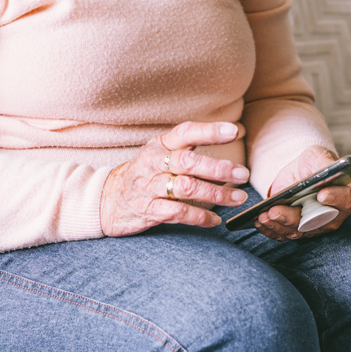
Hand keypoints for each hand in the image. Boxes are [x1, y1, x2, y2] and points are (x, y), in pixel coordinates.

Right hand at [100, 121, 250, 237]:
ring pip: (186, 188)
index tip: (233, 131)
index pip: (185, 133)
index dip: (209, 131)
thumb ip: (189, 154)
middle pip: (188, 162)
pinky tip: (215, 220)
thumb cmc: (144, 174)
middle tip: (242, 174)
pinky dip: (200, 217)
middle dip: (218, 168)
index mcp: (159, 145)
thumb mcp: (160, 156)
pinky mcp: (148, 210)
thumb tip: (228, 164)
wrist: (108, 199)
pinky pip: (177, 213)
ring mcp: (149, 187)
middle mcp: (153, 163)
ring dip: (216, 194)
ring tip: (237, 198)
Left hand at [254, 146, 350, 240]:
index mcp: (345, 196)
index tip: (322, 195)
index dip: (335, 198)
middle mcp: (331, 216)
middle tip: (275, 211)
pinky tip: (258, 220)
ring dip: (277, 225)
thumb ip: (324, 163)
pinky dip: (270, 230)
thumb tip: (325, 171)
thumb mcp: (318, 156)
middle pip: (314, 222)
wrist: (299, 173)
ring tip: (262, 216)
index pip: (345, 200)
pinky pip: (283, 235)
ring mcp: (313, 227)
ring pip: (296, 231)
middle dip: (292, 218)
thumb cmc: (313, 164)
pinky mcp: (296, 230)